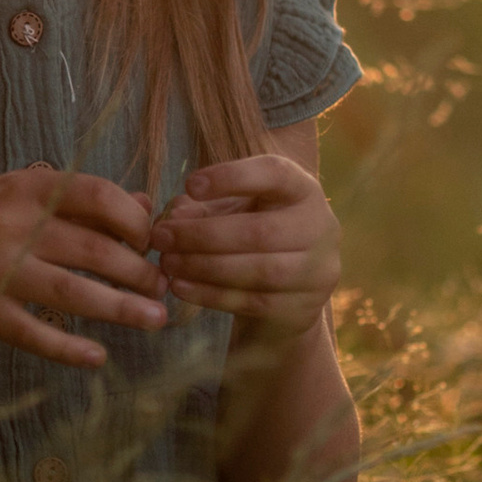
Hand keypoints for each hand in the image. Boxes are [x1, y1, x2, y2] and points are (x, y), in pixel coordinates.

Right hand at [0, 164, 166, 372]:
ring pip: (73, 292)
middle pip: (94, 249)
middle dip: (139, 271)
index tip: (152, 241)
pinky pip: (34, 334)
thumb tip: (144, 202)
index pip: (96, 194)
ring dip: (121, 308)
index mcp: (23, 188)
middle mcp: (10, 225)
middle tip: (164, 287)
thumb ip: (78, 199)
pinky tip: (98, 357)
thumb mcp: (19, 196)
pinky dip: (68, 348)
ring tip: (156, 319)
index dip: (135, 219)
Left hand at [152, 152, 340, 340]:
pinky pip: (253, 301)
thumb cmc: (251, 233)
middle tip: (160, 237)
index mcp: (303, 189)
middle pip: (260, 231)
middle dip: (203, 235)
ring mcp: (318, 271)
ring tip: (166, 262)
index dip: (232, 177)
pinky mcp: (304, 308)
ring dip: (204, 267)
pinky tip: (179, 286)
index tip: (190, 185)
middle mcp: (320, 227)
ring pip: (258, 270)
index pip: (275, 174)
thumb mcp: (231, 211)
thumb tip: (173, 217)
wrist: (286, 289)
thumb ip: (202, 208)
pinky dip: (210, 295)